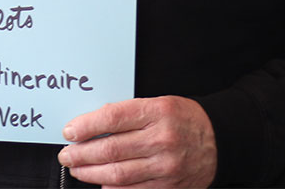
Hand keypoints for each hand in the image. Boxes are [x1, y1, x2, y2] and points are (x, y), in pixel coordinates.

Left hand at [58, 96, 216, 187]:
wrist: (219, 139)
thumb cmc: (183, 119)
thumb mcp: (158, 104)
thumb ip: (127, 113)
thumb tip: (91, 126)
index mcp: (157, 112)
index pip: (112, 118)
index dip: (86, 126)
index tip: (69, 131)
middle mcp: (162, 139)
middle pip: (110, 149)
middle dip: (81, 153)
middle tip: (66, 154)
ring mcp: (166, 166)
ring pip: (118, 173)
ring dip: (90, 173)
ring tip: (77, 169)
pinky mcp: (169, 186)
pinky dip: (112, 188)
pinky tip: (101, 183)